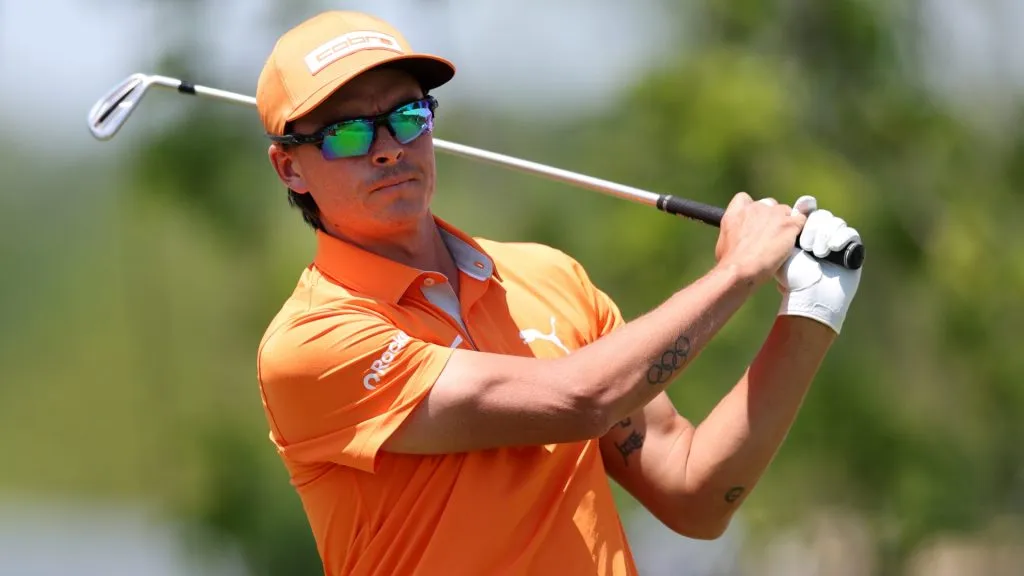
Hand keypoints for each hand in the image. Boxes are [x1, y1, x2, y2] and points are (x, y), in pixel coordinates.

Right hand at [715, 192, 806, 285]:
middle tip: (770, 236)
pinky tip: (794, 241)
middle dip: (771, 217)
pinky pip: (801, 220)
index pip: (745, 198)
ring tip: (782, 242)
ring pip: (786, 212)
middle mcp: (756, 207)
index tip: (753, 221)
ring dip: (786, 224)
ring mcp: (774, 214)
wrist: (740, 269)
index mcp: (737, 210)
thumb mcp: (723, 241)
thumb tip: (738, 238)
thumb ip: (733, 231)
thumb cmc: (729, 261)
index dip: (752, 209)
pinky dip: (799, 229)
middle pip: (769, 204)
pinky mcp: (789, 224)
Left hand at [774, 196, 862, 334]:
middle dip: (813, 228)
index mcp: (802, 234)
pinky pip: (851, 233)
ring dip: (825, 235)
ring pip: (836, 222)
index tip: (804, 204)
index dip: (806, 206)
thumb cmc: (794, 277)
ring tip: (818, 253)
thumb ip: (784, 229)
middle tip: (806, 246)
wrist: (811, 295)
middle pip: (821, 215)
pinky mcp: (852, 250)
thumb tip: (789, 208)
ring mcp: (836, 242)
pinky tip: (833, 248)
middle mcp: (820, 236)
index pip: (807, 212)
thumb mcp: (783, 251)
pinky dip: (842, 238)